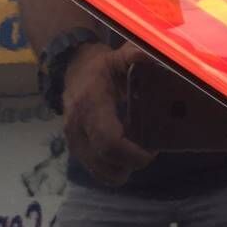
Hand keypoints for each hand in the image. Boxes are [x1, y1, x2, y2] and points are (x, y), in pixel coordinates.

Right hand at [62, 42, 155, 185]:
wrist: (71, 68)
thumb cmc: (101, 66)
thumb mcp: (119, 57)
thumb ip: (136, 56)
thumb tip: (155, 56)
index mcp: (91, 104)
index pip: (109, 141)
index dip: (132, 154)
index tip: (151, 152)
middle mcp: (77, 126)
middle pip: (105, 161)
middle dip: (130, 164)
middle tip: (147, 153)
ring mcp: (73, 139)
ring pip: (98, 170)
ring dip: (121, 170)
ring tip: (135, 155)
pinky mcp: (74, 148)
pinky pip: (94, 169)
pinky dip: (111, 169)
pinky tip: (123, 157)